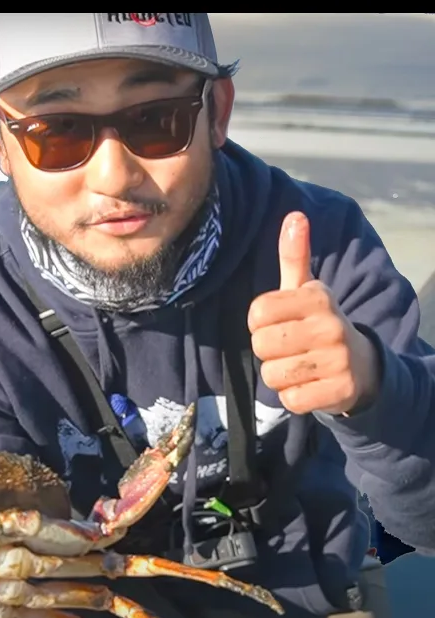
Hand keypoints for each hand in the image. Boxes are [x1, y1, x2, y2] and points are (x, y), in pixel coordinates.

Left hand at [248, 211, 380, 414]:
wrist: (363, 366)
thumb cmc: (319, 323)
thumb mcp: (306, 290)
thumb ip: (294, 256)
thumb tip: (294, 216)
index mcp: (318, 297)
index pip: (256, 313)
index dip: (259, 322)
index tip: (278, 322)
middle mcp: (331, 326)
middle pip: (261, 345)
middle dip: (267, 350)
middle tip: (289, 347)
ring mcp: (337, 361)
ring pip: (272, 374)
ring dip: (279, 374)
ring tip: (299, 365)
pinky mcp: (339, 392)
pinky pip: (289, 399)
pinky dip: (293, 396)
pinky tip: (309, 385)